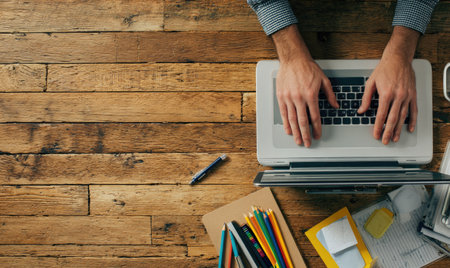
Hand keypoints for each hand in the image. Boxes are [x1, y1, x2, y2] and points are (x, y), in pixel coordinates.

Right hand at [277, 59, 337, 146]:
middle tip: (307, 143)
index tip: (318, 135)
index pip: (314, 117)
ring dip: (295, 132)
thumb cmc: (308, 67)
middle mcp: (299, 98)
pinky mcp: (281, 97)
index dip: (317, 128)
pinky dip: (286, 123)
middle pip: (302, 122)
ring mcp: (289, 98)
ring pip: (292, 119)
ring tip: (298, 140)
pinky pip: (283, 113)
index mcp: (311, 95)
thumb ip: (330, 95)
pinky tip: (288, 130)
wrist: (293, 59)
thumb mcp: (323, 80)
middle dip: (305, 135)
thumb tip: (335, 105)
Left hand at [358, 26, 419, 144]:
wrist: (398, 59)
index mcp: (386, 94)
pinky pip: (414, 110)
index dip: (378, 127)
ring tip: (395, 138)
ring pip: (403, 116)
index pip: (381, 115)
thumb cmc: (384, 69)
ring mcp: (407, 96)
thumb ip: (366, 99)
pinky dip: (412, 120)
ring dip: (399, 129)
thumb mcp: (370, 83)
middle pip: (393, 119)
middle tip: (385, 140)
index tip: (376, 134)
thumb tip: (361, 110)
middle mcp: (398, 96)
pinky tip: (409, 128)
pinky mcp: (413, 95)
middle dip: (388, 132)